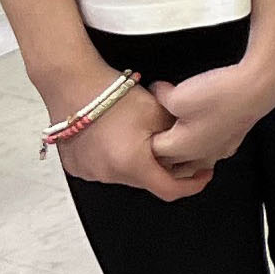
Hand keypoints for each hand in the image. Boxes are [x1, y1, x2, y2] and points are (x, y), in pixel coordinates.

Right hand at [53, 82, 210, 199]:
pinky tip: (116, 138)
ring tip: (137, 135)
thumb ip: (176, 134)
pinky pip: (103, 168)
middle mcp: (108, 174)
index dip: (192, 184)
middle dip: (163, 168)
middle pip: (146, 181)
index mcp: (132, 165)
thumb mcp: (159, 111)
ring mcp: (89, 172)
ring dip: (136, 162)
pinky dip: (114, 159)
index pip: (170, 190)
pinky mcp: (76, 166)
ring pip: (124, 175)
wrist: (72, 83)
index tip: (203, 175)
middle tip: (171, 147)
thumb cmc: (112, 95)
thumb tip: (188, 144)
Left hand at [146, 53, 274, 171]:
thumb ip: (160, 98)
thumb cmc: (218, 95)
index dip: (143, 137)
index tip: (139, 123)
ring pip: (192, 160)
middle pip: (171, 163)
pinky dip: (200, 143)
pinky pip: (210, 149)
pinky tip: (201, 127)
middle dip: (160, 150)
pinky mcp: (233, 139)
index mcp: (181, 149)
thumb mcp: (177, 95)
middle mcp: (200, 155)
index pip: (151, 153)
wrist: (258, 87)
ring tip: (175, 133)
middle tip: (153, 131)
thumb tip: (158, 93)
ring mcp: (219, 149)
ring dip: (180, 152)